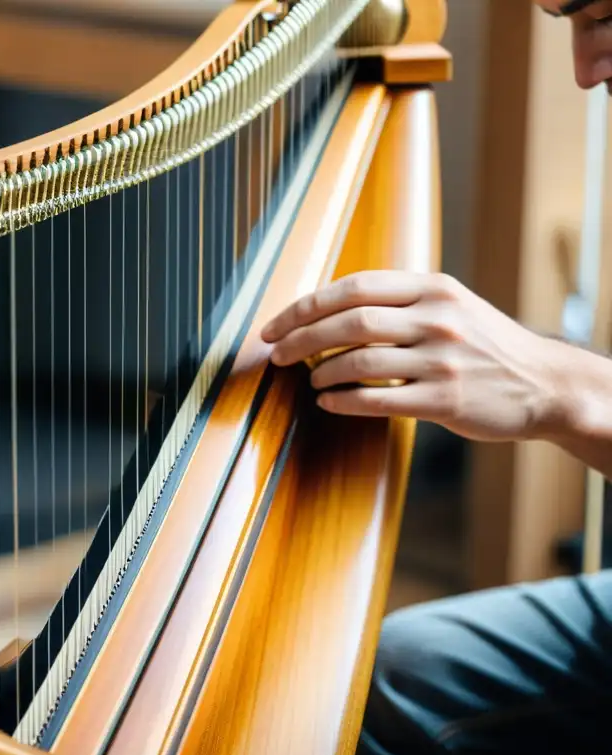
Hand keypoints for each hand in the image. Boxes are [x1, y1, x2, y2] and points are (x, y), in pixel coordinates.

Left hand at [259, 270, 571, 441]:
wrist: (543, 383)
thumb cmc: (482, 344)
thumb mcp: (448, 304)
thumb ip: (397, 300)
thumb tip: (325, 310)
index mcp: (432, 287)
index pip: (353, 287)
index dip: (305, 307)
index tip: (275, 325)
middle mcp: (436, 318)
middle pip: (349, 321)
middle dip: (301, 338)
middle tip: (276, 354)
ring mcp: (442, 359)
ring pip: (359, 361)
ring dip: (322, 372)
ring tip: (310, 380)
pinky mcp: (445, 399)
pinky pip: (378, 400)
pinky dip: (343, 401)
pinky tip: (328, 403)